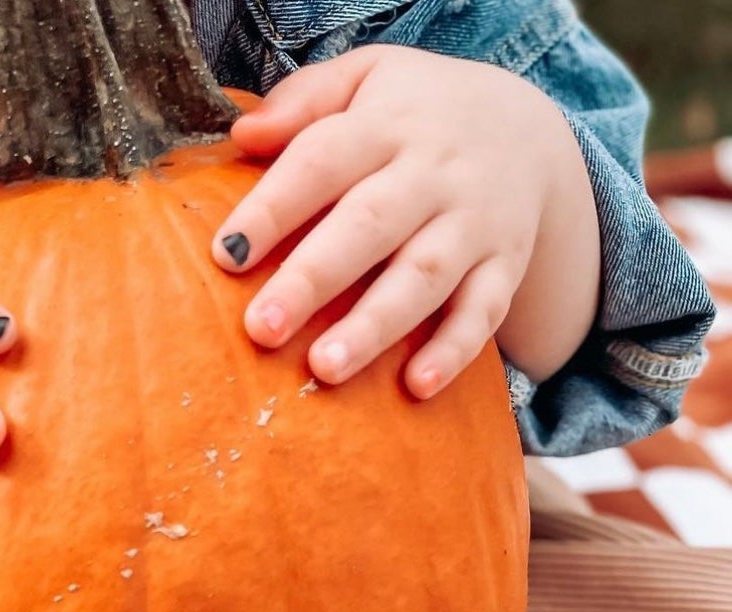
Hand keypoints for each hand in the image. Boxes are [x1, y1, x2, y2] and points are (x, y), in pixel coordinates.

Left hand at [214, 46, 600, 395]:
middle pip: (370, 225)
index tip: (228, 254)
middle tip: (262, 329)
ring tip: (325, 368)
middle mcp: (433, 173)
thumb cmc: (414, 116)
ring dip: (375, 325)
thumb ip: (305, 102)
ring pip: (423, 275)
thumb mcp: (366, 79)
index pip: (323, 160)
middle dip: (314, 278)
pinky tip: (417, 387)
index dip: (274, 207)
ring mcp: (473, 223)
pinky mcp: (504, 266)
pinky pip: (483, 311)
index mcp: (387, 125)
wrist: (528, 133)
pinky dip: (454, 351)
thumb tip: (242, 136)